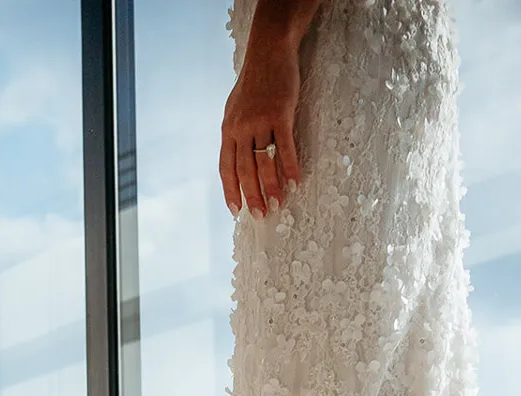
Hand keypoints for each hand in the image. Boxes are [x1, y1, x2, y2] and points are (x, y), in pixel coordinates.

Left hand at [220, 40, 302, 219]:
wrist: (268, 54)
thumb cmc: (253, 83)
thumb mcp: (235, 109)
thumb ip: (235, 133)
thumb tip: (236, 156)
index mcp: (228, 130)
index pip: (225, 168)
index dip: (230, 190)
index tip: (235, 210)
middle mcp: (241, 129)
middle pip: (244, 170)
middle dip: (251, 195)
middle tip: (260, 216)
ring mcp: (260, 122)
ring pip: (265, 161)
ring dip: (271, 186)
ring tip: (278, 204)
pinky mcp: (281, 115)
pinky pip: (285, 146)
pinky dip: (290, 166)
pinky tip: (295, 181)